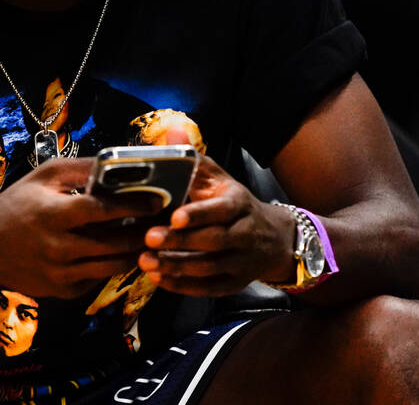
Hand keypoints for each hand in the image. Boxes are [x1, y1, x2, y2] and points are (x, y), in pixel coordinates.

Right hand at [0, 158, 160, 298]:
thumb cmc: (15, 204)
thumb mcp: (44, 176)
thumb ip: (82, 169)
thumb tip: (120, 163)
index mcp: (53, 214)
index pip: (103, 210)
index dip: (134, 204)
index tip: (158, 199)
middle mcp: (57, 248)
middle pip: (115, 244)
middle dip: (144, 233)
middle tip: (165, 223)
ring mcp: (60, 275)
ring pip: (112, 267)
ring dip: (135, 253)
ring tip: (151, 239)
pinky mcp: (61, 292)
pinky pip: (96, 280)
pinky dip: (111, 267)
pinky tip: (121, 253)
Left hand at [136, 155, 294, 295]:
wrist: (273, 238)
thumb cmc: (233, 203)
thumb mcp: (219, 178)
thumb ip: (194, 158)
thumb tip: (173, 130)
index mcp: (239, 203)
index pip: (221, 210)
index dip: (199, 214)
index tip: (175, 216)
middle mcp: (245, 234)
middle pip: (213, 241)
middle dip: (180, 242)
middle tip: (148, 239)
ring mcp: (242, 262)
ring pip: (209, 268)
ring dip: (176, 267)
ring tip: (145, 261)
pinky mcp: (235, 283)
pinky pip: (209, 288)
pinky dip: (183, 286)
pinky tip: (158, 279)